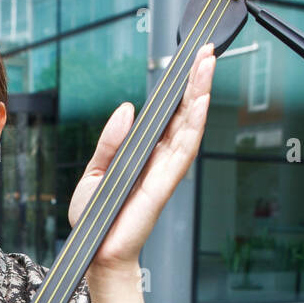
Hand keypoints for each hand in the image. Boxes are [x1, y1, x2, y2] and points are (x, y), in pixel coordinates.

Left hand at [68, 42, 215, 279]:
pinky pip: (182, 150)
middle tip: (206, 51)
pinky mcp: (163, 184)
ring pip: (189, 126)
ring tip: (208, 64)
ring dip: (200, 94)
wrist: (95, 252)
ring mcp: (165, 172)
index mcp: (145, 155)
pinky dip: (193, 125)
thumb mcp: (96, 170)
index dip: (179, 89)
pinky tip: (200, 102)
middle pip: (184, 115)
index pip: (167, 115)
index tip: (188, 61)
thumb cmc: (97, 217)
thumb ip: (111, 140)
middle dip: (196, 82)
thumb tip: (128, 108)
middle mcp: (159, 160)